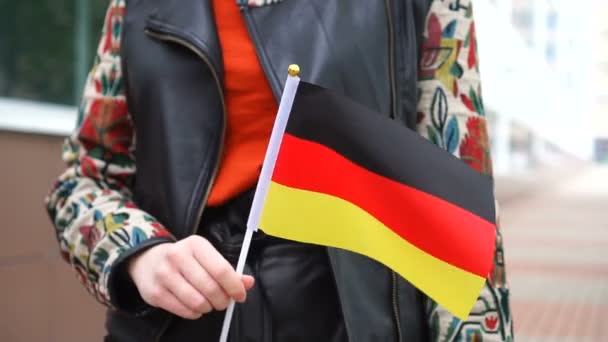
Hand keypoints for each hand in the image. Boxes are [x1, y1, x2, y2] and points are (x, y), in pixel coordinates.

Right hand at [127, 235, 254, 318]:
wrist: (147, 260)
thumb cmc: (184, 260)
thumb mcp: (205, 257)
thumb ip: (228, 270)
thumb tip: (248, 283)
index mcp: (196, 245)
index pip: (222, 269)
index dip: (234, 286)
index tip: (240, 295)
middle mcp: (178, 256)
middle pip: (211, 287)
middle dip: (222, 300)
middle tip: (223, 301)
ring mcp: (165, 275)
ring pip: (197, 301)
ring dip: (208, 307)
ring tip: (208, 303)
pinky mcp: (156, 293)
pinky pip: (184, 310)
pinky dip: (195, 313)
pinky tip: (195, 306)